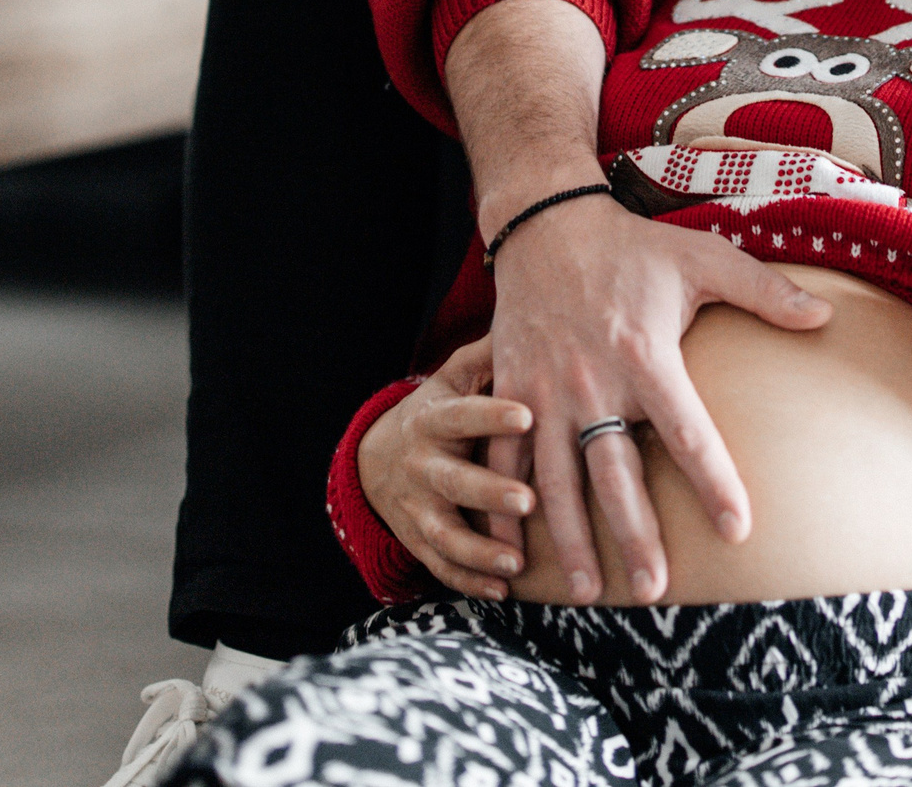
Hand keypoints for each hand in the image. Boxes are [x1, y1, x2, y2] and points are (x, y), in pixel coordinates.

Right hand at [357, 339, 535, 599]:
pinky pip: (441, 567)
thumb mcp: (455, 376)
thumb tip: (531, 320)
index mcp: (433, 419)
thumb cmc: (442, 409)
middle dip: (489, 493)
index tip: (528, 415)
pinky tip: (503, 591)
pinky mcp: (418, 540)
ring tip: (517, 560)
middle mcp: (421, 465)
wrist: (379, 456)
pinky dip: (470, 581)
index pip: (462, 415)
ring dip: (481, 550)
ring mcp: (416, 508)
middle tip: (529, 499)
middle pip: (453, 482)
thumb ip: (488, 356)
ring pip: (445, 534)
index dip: (491, 415)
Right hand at [483, 194, 831, 602]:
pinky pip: (502, 462)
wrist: (547, 226)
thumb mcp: (706, 257)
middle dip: (635, 535)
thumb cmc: (634, 248)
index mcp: (646, 355)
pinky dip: (503, 509)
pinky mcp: (508, 395)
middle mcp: (592, 382)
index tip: (738, 531)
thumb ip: (765, 291)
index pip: (688, 432)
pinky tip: (511, 555)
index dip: (714, 483)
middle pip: (615, 473)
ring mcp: (543, 393)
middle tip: (656, 591)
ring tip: (590, 594)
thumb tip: (825, 316)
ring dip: (571, 540)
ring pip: (555, 481)